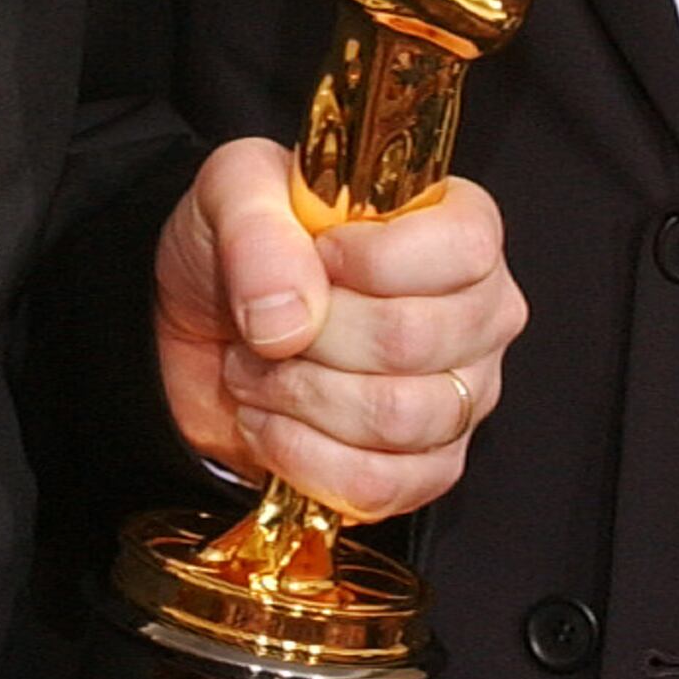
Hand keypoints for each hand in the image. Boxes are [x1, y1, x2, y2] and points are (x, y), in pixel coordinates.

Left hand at [152, 145, 525, 522]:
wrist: (200, 332)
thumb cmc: (240, 251)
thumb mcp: (231, 194)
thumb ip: (256, 229)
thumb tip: (290, 317)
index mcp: (459, 228)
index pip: (463, 250)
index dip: (373, 262)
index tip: (317, 258)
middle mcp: (478, 315)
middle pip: (414, 340)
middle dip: (312, 338)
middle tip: (267, 324)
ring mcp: (462, 397)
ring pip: (396, 418)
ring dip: (300, 396)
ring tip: (260, 370)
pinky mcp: (426, 467)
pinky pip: (381, 485)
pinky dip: (302, 459)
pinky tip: (271, 424)